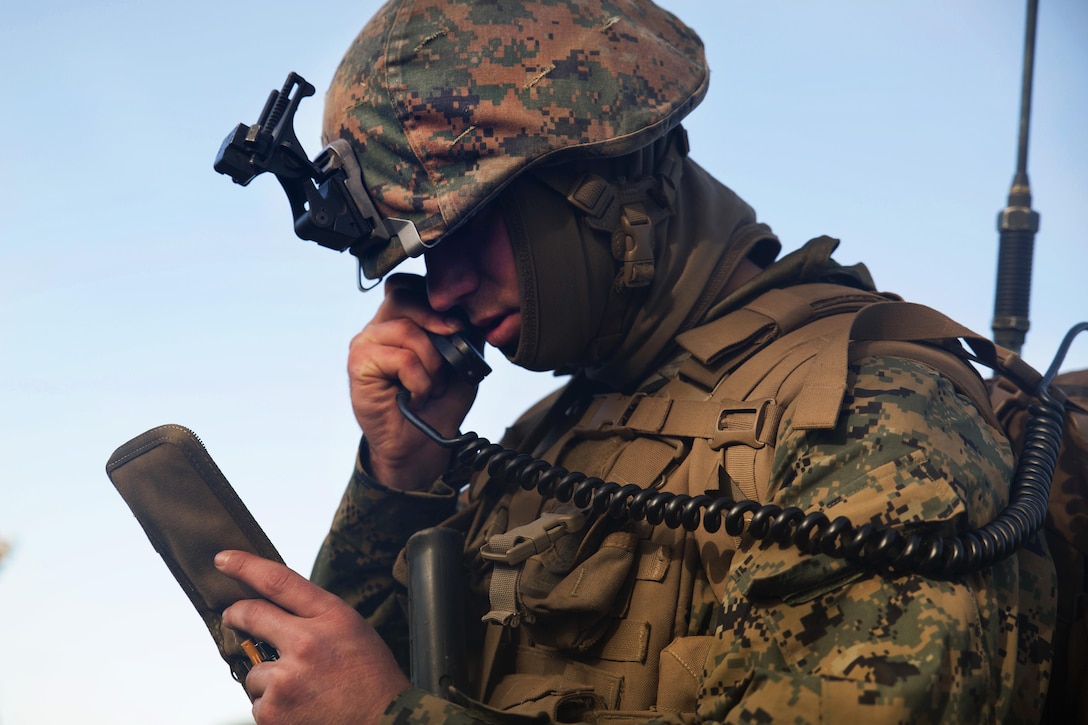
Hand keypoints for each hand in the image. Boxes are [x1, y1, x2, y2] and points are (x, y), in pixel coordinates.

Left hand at [218, 550, 410, 724]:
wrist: (384, 723)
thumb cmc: (371, 678)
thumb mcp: (353, 630)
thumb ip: (316, 617)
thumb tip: (276, 609)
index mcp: (331, 617)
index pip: (279, 581)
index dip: (246, 566)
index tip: (224, 559)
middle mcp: (306, 642)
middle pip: (252, 615)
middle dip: (236, 614)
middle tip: (232, 616)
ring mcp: (286, 678)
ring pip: (254, 669)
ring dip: (268, 679)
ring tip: (302, 691)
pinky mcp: (273, 710)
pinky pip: (258, 701)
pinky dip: (273, 706)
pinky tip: (300, 709)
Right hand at [348, 273, 478, 489]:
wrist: (422, 444)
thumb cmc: (439, 402)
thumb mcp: (462, 360)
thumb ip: (464, 331)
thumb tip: (472, 310)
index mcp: (400, 319)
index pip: (409, 285)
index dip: (434, 298)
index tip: (459, 324)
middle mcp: (379, 326)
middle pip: (403, 296)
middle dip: (438, 322)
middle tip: (453, 351)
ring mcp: (365, 343)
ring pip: (407, 330)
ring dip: (433, 364)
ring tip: (433, 387)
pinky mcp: (359, 365)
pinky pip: (401, 358)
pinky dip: (420, 381)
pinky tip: (417, 396)